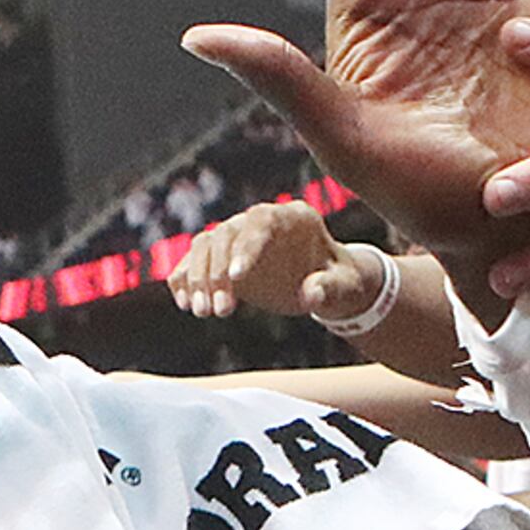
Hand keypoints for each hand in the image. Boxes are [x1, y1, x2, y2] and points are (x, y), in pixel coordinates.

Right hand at [167, 200, 375, 323]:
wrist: (326, 286)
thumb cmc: (339, 281)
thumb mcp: (344, 286)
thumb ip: (330, 288)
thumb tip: (311, 294)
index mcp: (293, 217)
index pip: (261, 220)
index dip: (245, 246)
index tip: (236, 278)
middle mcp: (260, 221)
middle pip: (225, 233)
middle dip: (216, 272)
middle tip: (220, 312)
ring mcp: (239, 238)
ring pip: (205, 246)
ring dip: (197, 279)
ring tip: (202, 313)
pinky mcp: (223, 258)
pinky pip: (194, 262)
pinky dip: (185, 281)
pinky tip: (186, 305)